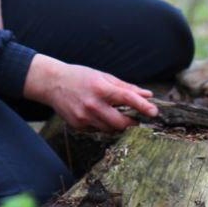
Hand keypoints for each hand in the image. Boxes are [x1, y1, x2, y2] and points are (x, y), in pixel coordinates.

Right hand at [22, 54, 157, 131]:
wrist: (53, 83)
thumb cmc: (81, 77)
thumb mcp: (104, 77)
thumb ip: (126, 87)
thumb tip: (148, 94)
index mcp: (101, 89)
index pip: (128, 99)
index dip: (143, 106)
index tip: (154, 112)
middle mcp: (93, 105)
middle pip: (121, 122)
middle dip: (132, 122)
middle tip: (138, 119)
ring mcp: (84, 118)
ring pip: (110, 129)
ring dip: (118, 124)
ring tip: (116, 113)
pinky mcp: (78, 126)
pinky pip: (98, 130)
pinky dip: (104, 125)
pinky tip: (99, 115)